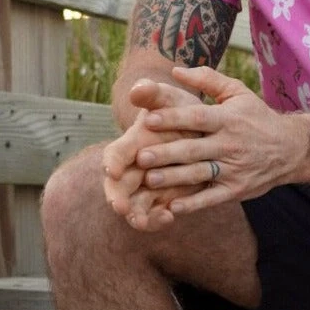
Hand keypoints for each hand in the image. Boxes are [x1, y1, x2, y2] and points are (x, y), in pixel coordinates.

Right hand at [103, 78, 206, 230]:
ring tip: (142, 221)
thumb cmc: (178, 110)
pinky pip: (157, 214)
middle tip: (120, 207)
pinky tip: (170, 216)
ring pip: (136, 206)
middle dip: (117, 198)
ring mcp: (149, 185)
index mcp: (132, 144)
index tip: (112, 170)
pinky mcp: (165, 198)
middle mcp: (135, 168)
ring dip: (137, 215)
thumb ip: (153, 93)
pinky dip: (159, 218)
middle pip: (118, 187)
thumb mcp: (169, 98)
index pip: (114, 155)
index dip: (112, 162)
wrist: (197, 127)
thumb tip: (138, 87)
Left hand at [124, 65, 309, 219]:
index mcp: (228, 118)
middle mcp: (230, 144)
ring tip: (149, 180)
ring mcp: (233, 168)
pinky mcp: (236, 189)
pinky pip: (212, 198)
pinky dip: (193, 204)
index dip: (174, 118)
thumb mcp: (238, 93)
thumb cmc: (257, 117)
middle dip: (167, 153)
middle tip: (140, 156)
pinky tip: (173, 207)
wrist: (291, 148)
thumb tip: (176, 70)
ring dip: (174, 178)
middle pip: (194, 149)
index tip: (148, 119)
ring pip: (199, 174)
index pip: (198, 117)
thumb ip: (208, 80)